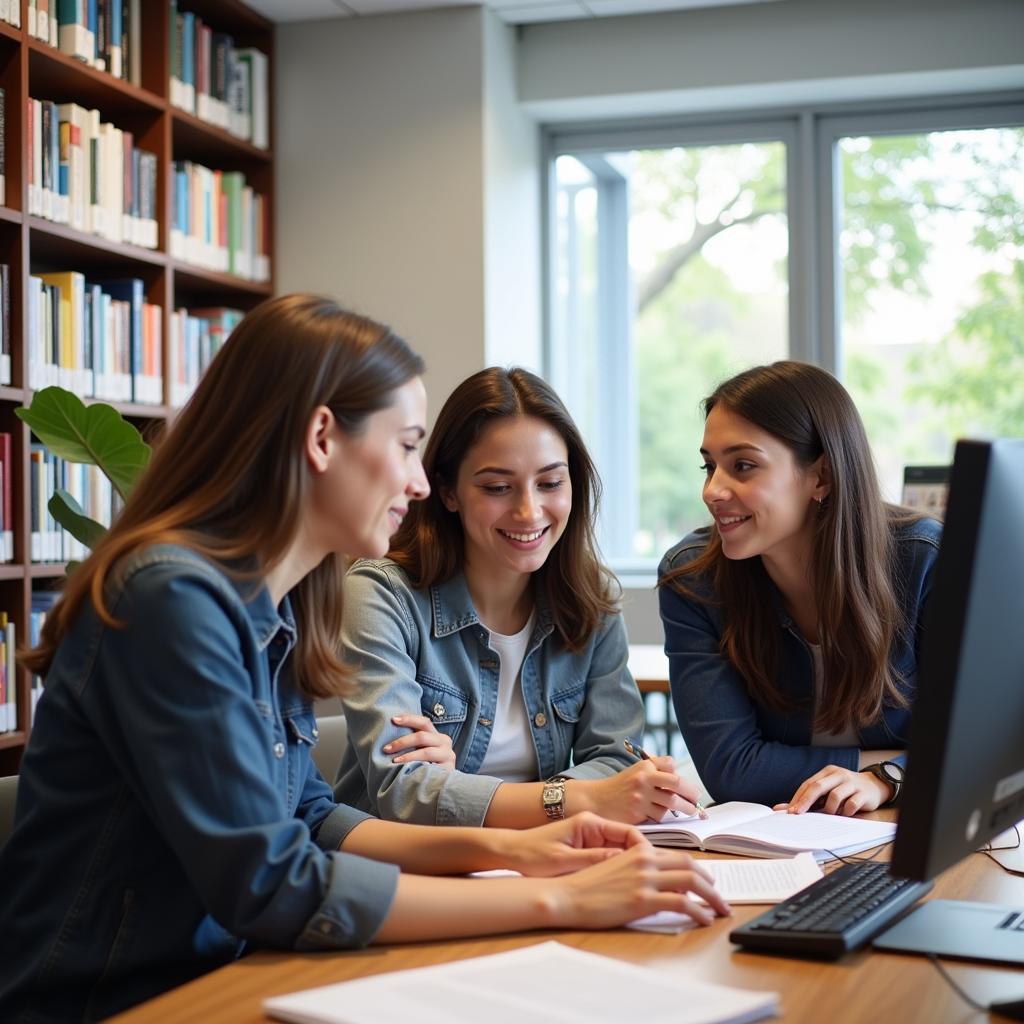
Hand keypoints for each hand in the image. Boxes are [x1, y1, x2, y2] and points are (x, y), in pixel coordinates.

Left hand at [381, 715, 455, 768]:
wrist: (439, 789)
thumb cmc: (424, 767)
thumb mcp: (419, 752)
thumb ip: (412, 744)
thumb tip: (389, 737)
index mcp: (436, 735)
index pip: (424, 722)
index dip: (409, 719)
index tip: (393, 720)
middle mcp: (444, 742)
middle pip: (422, 736)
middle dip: (402, 741)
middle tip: (386, 749)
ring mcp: (448, 756)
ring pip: (426, 752)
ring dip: (407, 756)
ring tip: (394, 761)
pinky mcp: (448, 770)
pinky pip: (431, 767)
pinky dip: (417, 767)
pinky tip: (407, 771)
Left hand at [500, 812, 643, 876]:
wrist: (511, 852)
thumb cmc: (533, 854)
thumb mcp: (564, 860)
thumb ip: (594, 860)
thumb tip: (625, 862)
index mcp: (589, 823)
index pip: (628, 831)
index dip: (643, 848)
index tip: (652, 866)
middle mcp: (592, 827)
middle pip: (627, 842)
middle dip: (639, 859)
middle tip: (652, 879)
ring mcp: (589, 838)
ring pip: (618, 852)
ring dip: (628, 867)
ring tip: (639, 885)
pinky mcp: (584, 850)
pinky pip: (607, 858)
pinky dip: (615, 870)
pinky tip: (620, 886)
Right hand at [551, 837, 731, 929]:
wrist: (567, 895)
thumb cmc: (586, 885)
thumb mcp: (614, 867)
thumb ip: (638, 868)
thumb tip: (661, 882)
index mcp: (638, 851)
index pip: (677, 856)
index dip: (696, 869)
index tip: (705, 881)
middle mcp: (645, 861)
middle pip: (690, 865)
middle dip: (710, 881)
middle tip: (719, 895)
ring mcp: (645, 879)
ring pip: (692, 881)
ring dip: (712, 897)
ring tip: (720, 908)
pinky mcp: (643, 900)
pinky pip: (682, 903)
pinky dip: (699, 912)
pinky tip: (705, 919)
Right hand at [569, 757, 703, 822]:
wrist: (596, 800)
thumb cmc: (620, 788)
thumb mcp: (635, 772)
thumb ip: (656, 770)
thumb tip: (680, 778)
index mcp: (644, 766)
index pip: (670, 765)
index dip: (681, 776)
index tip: (691, 788)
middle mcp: (643, 778)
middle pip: (677, 783)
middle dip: (692, 793)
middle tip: (697, 801)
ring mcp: (641, 796)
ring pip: (671, 803)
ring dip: (684, 808)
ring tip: (690, 811)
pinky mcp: (638, 813)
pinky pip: (660, 816)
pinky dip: (665, 817)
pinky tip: (663, 816)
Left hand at [774, 765, 891, 815]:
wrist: (874, 785)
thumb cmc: (846, 789)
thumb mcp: (829, 788)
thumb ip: (811, 797)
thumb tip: (785, 808)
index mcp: (828, 772)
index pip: (808, 784)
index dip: (798, 797)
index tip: (788, 810)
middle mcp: (839, 774)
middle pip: (818, 787)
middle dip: (806, 801)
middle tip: (797, 814)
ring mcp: (852, 783)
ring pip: (835, 796)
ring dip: (830, 809)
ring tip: (832, 813)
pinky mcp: (864, 793)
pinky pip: (851, 804)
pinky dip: (846, 811)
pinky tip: (846, 813)